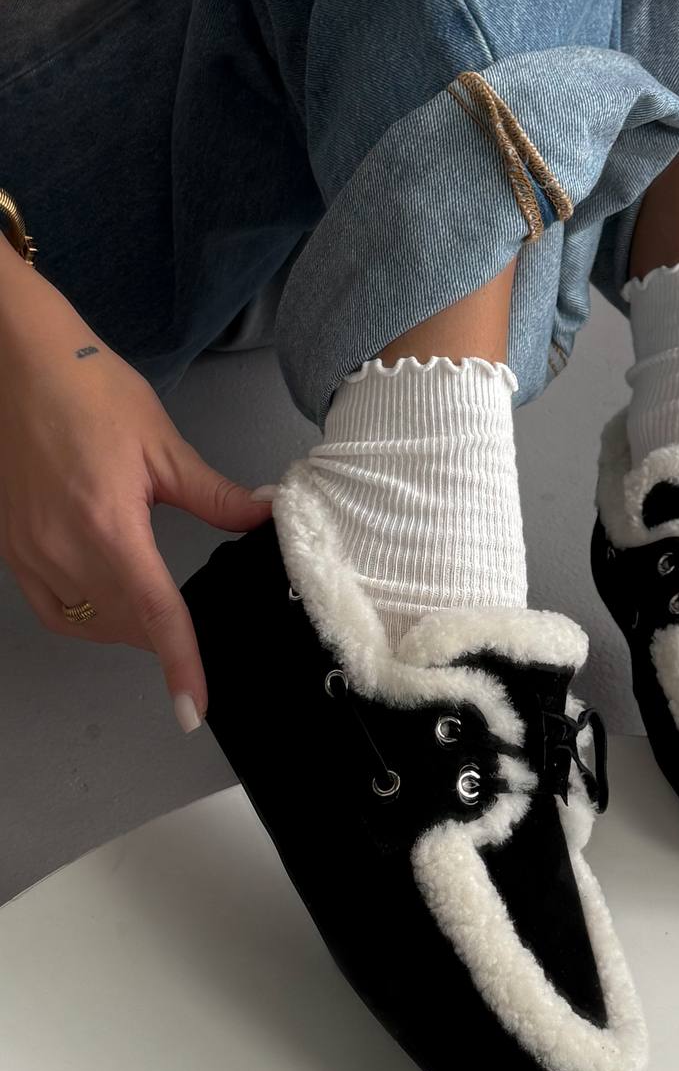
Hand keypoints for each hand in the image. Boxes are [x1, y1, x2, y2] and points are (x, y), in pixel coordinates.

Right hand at [0, 248, 273, 730]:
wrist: (20, 363)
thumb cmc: (89, 392)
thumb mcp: (163, 445)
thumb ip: (214, 495)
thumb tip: (262, 517)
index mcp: (106, 526)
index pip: (154, 614)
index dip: (180, 664)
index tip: (192, 707)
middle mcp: (61, 548)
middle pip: (123, 625)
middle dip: (162, 637)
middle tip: (197, 630)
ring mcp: (30, 552)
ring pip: (88, 622)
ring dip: (127, 629)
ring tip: (159, 613)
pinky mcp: (13, 547)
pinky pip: (53, 607)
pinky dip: (87, 616)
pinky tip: (111, 599)